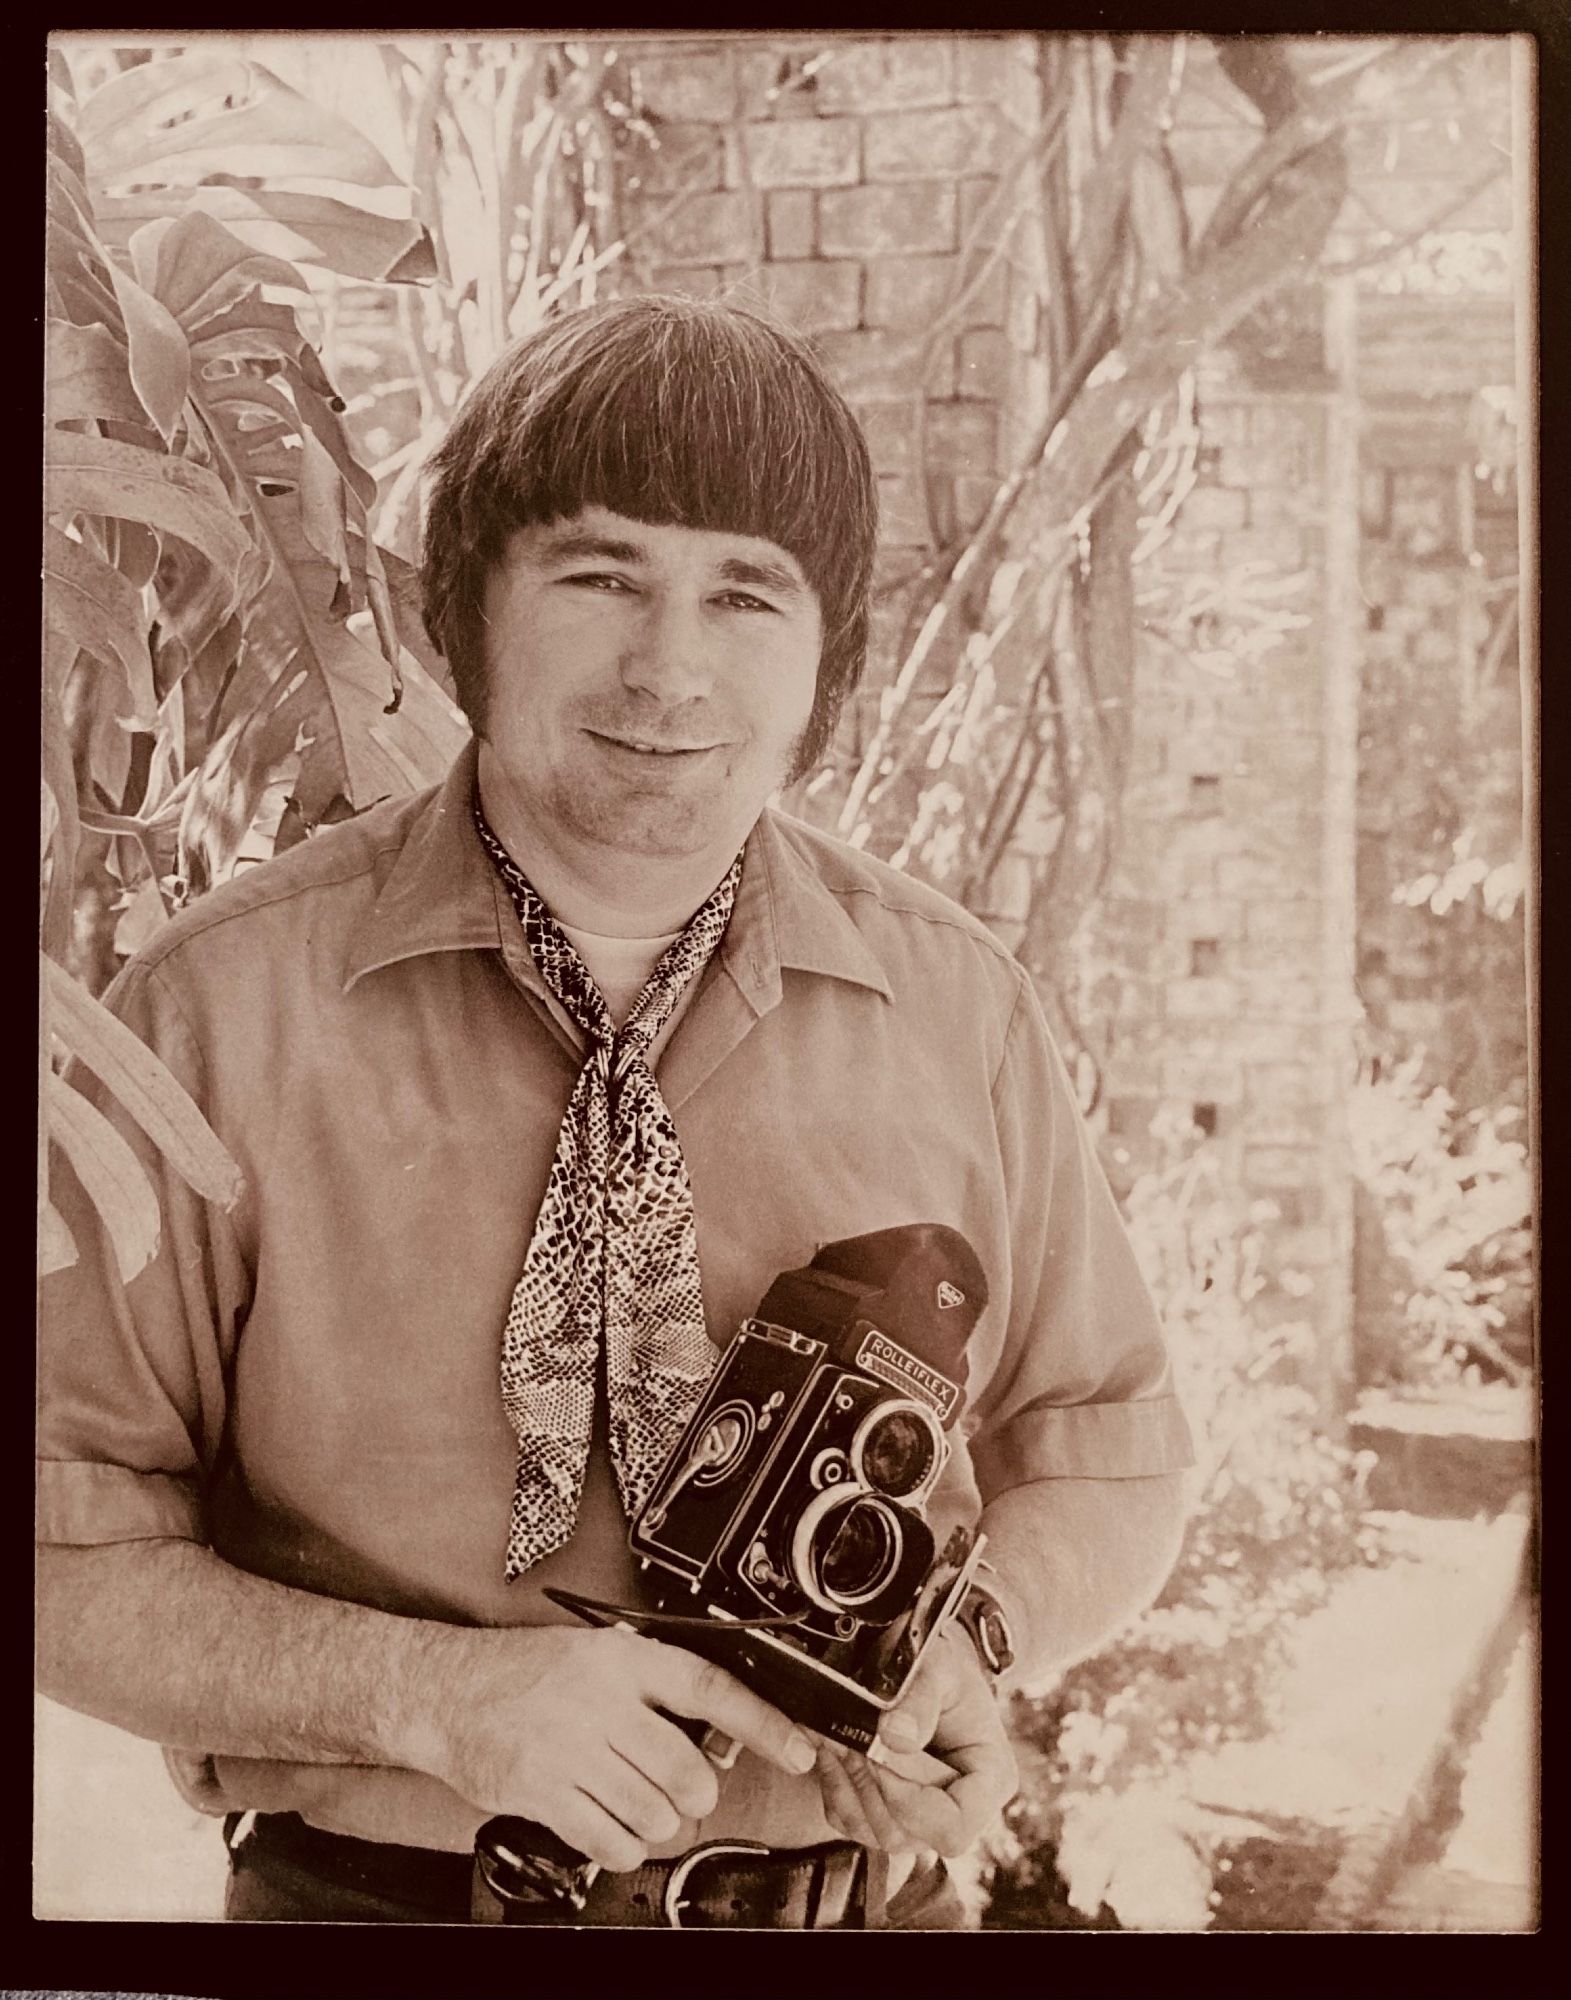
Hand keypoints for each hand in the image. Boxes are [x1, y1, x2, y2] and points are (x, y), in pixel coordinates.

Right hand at [427, 1624, 816, 1870]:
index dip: (763, 1722)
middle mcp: (599, 1700)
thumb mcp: (597, 1657)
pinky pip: (609, 1839)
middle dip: (695, 1792)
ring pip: (654, 1811)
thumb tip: (722, 1740)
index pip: (710, 1687)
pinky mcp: (540, 1791)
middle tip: (681, 1788)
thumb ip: (654, 1692)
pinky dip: (622, 1845)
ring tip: (636, 1802)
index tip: (797, 1748)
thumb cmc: (526, 1672)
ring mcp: (568, 1748)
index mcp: (621, 1658)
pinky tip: (610, 1824)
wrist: (445, 1691)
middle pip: (687, 1769)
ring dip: (658, 1821)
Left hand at [813, 1629, 1017, 1857]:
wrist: (925, 1666)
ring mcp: (924, 1819)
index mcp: (990, 1779)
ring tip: (836, 1737)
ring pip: (874, 1834)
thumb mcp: (938, 1666)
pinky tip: (832, 1748)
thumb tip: (894, 1737)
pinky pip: (851, 1824)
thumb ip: (921, 1698)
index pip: (955, 1828)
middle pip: (907, 1835)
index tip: (880, 1756)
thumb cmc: (942, 1665)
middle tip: (845, 1736)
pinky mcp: (891, 1814)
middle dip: (869, 1786)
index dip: (910, 1804)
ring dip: (847, 1786)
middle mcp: (961, 1810)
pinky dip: (834, 1788)